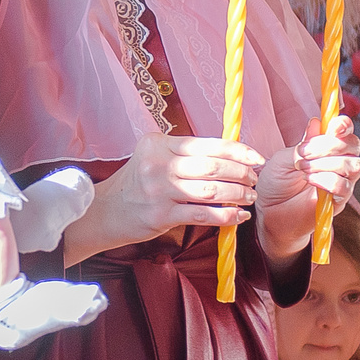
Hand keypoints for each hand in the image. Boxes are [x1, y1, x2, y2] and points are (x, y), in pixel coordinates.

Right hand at [61, 133, 260, 265]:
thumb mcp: (153, 158)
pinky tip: (238, 216)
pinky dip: (225, 215)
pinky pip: (202, 215)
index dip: (237, 151)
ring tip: (250, 197)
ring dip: (237, 194)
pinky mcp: (160, 215)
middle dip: (241, 173)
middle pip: (212, 166)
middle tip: (255, 180)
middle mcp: (158, 163)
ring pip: (210, 190)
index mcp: (159, 143)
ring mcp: (159, 190)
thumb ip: (183, 154)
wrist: (103, 212)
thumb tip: (228, 155)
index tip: (256, 158)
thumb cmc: (135, 185)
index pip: (207, 144)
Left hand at [255, 116, 359, 209]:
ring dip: (326, 164)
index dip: (344, 125)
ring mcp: (341, 182)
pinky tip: (310, 181)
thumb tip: (316, 123)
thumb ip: (302, 143)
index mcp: (326, 148)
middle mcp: (338, 162)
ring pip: (353, 166)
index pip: (345, 131)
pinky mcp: (339, 201)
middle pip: (353, 145)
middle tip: (304, 154)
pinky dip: (327, 181)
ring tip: (303, 170)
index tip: (333, 126)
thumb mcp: (282, 158)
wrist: (270, 212)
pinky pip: (344, 187)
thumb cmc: (276, 182)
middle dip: (329, 146)